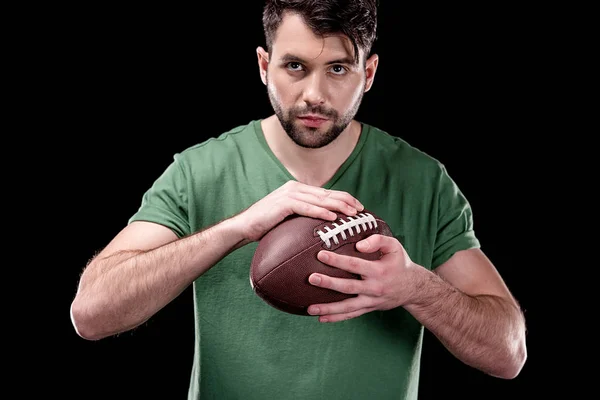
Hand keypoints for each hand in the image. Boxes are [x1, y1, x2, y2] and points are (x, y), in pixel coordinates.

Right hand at [235, 180, 363, 241]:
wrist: (244, 227)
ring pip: (320, 200)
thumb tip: (323, 226)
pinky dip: (321, 212)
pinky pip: (307, 208)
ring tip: (352, 213)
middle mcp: (295, 188)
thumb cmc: (267, 226)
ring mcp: (289, 194)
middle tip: (362, 210)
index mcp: (299, 189)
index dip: (344, 198)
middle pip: (327, 194)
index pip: (327, 193)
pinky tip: (333, 217)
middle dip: (346, 201)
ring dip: (338, 206)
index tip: (359, 207)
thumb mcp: (289, 218)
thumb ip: (304, 215)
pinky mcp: (283, 203)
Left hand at [307, 234, 417, 322]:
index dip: (337, 260)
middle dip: (328, 283)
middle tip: (311, 279)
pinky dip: (336, 318)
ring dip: (328, 308)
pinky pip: (351, 315)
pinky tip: (321, 318)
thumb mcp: (394, 246)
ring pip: (347, 307)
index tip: (321, 255)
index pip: (355, 265)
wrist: (413, 288)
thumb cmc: (399, 263)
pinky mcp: (368, 308)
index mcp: (379, 271)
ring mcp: (371, 301)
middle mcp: (374, 288)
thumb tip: (359, 245)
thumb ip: (378, 240)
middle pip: (348, 287)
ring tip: (310, 308)